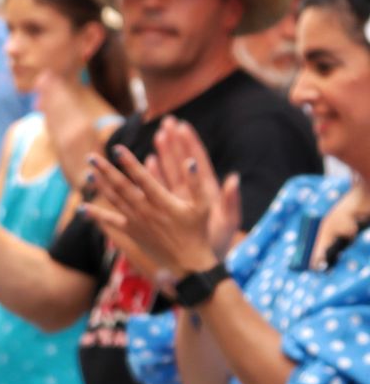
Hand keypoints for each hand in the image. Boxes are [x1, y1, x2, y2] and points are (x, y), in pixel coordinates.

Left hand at [83, 143, 219, 279]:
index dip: (128, 162)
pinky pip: (111, 222)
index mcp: (162, 202)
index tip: (116, 148)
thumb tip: (191, 161)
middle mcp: (146, 211)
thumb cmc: (197, 231)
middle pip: (121, 187)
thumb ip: (197, 183)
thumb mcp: (204, 206)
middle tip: (90, 156)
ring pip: (114, 200)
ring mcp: (136, 222)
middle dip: (105, 171)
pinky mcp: (131, 232)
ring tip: (88, 173)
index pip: (142, 178)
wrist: (188, 263)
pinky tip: (82, 209)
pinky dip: (96, 215)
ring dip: (100, 186)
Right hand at [156, 117, 240, 256]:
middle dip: (175, 142)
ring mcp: (181, 199)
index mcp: (206, 191)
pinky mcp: (171, 208)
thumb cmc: (218, 242)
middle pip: (182, 161)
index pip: (198, 161)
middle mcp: (193, 192)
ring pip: (170, 171)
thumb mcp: (228, 221)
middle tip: (167, 122)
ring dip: (165, 153)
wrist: (206, 261)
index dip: (190, 143)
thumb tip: (234, 179)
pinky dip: (156, 173)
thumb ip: (231, 200)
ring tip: (158, 135)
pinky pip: (161, 186)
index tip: (183, 126)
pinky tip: (149, 162)